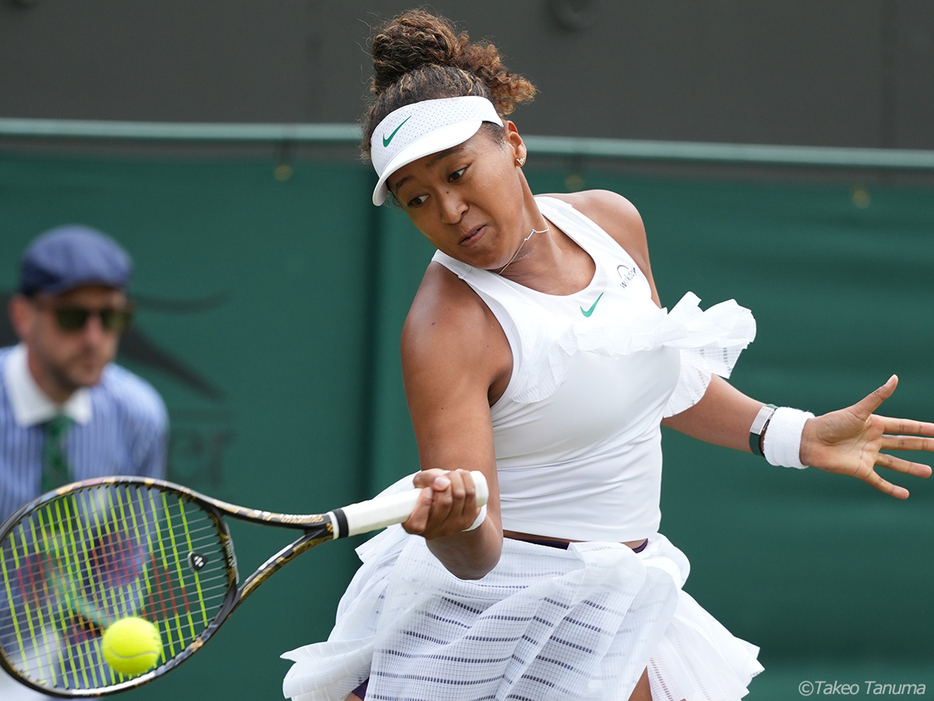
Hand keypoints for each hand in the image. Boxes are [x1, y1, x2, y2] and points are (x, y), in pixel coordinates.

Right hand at [402, 469, 481, 538]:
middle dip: (446, 482)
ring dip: (458, 479)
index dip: (424, 503)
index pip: (417, 523)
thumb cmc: (428, 489)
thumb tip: (444, 484)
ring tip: (453, 474)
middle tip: (444, 476)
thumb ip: (427, 479)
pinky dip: (469, 483)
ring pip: (459, 498)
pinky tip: (463, 476)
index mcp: (413, 526)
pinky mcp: (467, 523)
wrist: (444, 497)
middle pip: (445, 503)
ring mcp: (451, 530)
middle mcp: (432, 532)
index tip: (427, 489)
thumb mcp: (420, 482)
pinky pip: (472, 499)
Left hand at [800, 375, 933, 497]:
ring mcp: (868, 456)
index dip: (922, 428)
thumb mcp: (858, 411)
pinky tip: (905, 494)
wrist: (810, 440)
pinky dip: (891, 488)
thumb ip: (877, 397)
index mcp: (875, 424)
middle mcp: (874, 440)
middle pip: (904, 444)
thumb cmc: (831, 423)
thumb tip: (894, 378)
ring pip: (895, 463)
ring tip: (928, 472)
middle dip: (923, 446)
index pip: (905, 426)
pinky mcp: (860, 470)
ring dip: (911, 468)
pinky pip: (878, 481)